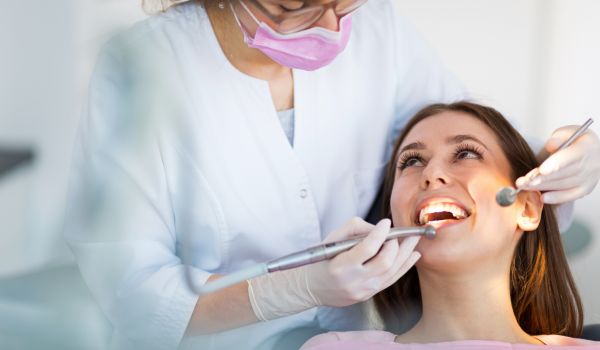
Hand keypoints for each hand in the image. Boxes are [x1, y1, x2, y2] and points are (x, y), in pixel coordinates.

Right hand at [305, 217, 420, 306]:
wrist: (313, 287)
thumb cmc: (322, 259)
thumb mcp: (331, 239)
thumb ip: (355, 229)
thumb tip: (378, 228)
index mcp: (341, 266)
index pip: (367, 248)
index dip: (380, 234)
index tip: (386, 222)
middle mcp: (354, 281)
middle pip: (385, 262)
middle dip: (397, 244)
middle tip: (402, 232)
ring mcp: (363, 290)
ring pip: (392, 271)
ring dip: (406, 253)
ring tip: (414, 240)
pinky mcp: (369, 295)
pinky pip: (391, 279)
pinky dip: (405, 266)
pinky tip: (413, 255)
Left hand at [516, 126, 599, 203]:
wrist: (592, 152)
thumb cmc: (576, 141)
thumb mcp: (568, 132)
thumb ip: (559, 137)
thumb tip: (551, 145)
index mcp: (586, 148)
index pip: (570, 157)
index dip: (556, 164)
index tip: (541, 170)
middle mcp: (590, 165)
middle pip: (564, 174)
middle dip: (542, 178)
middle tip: (524, 181)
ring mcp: (588, 179)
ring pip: (564, 185)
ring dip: (543, 187)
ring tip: (525, 186)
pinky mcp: (584, 189)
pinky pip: (570, 196)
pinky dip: (556, 198)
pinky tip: (543, 198)